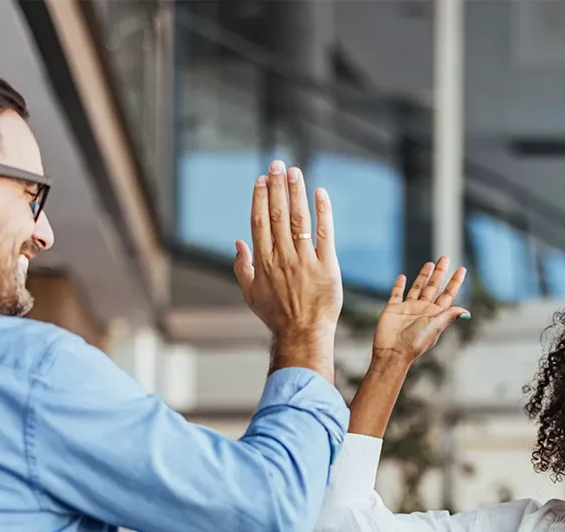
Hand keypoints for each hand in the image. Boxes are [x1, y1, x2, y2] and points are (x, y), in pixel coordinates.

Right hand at [233, 161, 341, 381]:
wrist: (303, 334)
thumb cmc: (276, 316)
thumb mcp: (250, 294)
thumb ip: (242, 266)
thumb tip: (237, 241)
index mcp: (263, 262)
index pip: (260, 221)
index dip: (260, 197)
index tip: (262, 179)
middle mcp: (282, 257)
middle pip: (277, 214)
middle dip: (277, 187)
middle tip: (278, 164)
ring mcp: (305, 260)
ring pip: (298, 219)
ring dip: (296, 192)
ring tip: (295, 171)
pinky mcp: (326, 265)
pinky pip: (324, 233)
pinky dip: (322, 211)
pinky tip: (320, 193)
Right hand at [373, 257, 467, 365]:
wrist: (392, 352)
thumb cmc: (415, 342)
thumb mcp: (435, 327)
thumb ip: (448, 316)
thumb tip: (466, 312)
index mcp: (435, 314)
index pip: (448, 294)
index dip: (455, 282)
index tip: (462, 269)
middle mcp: (422, 310)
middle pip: (433, 287)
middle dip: (440, 273)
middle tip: (445, 258)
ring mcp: (407, 309)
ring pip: (417, 288)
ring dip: (423, 276)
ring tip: (430, 264)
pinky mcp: (393, 309)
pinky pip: (396, 294)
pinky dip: (399, 285)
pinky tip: (403, 277)